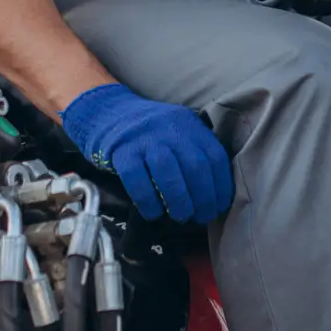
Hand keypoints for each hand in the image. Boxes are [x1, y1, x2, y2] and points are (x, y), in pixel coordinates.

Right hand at [61, 82, 232, 222]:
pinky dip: (147, 200)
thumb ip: (195, 152)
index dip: (220, 185)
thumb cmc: (151, 133)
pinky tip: (153, 213)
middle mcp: (170, 128)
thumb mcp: (178, 132)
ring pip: (168, 171)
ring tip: (181, 217)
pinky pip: (136, 178)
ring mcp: (145, 138)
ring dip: (179, 200)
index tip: (219, 207)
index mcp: (190, 125)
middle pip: (194, 165)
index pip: (214, 156)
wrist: (110, 113)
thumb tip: (213, 194)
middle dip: (203, 197)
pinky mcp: (122, 151)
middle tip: (202, 217)